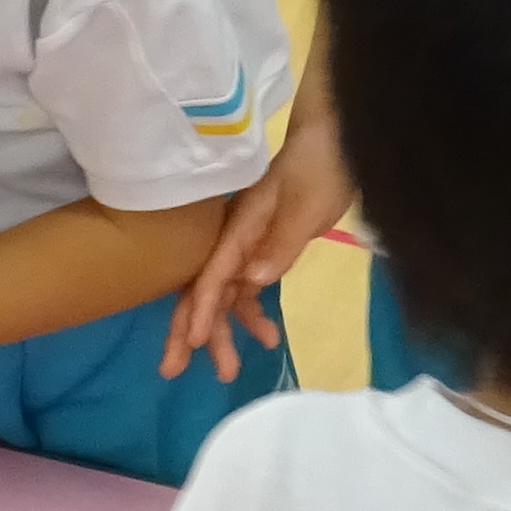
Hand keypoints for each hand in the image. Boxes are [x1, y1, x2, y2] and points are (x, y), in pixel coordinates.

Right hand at [163, 125, 339, 379]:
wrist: (335, 138)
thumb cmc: (321, 165)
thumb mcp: (306, 203)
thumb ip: (281, 240)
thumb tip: (252, 280)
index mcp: (240, 226)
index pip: (212, 274)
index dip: (199, 310)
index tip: (191, 344)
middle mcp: (236, 239)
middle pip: (207, 290)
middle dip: (193, 331)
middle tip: (174, 372)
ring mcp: (249, 244)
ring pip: (227, 295)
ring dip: (225, 331)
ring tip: (229, 371)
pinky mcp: (265, 248)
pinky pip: (249, 287)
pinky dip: (253, 313)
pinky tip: (267, 337)